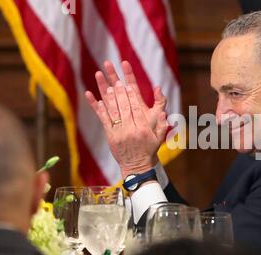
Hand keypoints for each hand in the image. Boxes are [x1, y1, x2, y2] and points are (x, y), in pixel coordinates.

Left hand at [85, 61, 168, 178]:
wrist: (137, 166)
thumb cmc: (150, 149)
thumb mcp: (160, 136)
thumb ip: (162, 122)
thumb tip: (163, 111)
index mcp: (143, 129)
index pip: (136, 108)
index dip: (131, 96)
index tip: (128, 85)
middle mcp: (130, 130)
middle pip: (124, 108)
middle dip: (120, 93)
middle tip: (116, 82)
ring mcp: (119, 133)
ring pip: (113, 112)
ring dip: (110, 98)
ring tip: (107, 86)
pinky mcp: (110, 137)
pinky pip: (104, 120)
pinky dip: (100, 109)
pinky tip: (97, 99)